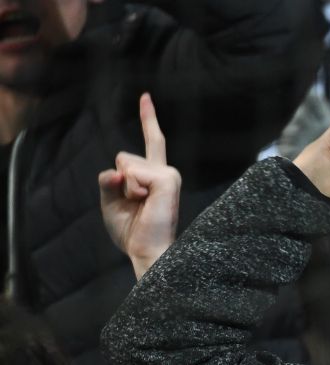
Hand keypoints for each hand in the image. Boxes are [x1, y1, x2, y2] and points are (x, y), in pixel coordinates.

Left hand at [98, 94, 180, 278]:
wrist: (146, 249)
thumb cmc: (131, 231)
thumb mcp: (110, 201)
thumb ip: (108, 181)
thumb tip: (115, 171)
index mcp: (155, 176)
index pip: (152, 142)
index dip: (148, 119)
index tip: (145, 97)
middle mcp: (165, 171)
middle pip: (123, 157)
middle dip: (118, 180)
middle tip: (134, 204)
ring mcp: (168, 174)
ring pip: (125, 163)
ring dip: (124, 187)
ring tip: (140, 205)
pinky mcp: (167, 180)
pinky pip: (132, 173)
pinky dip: (130, 188)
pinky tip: (144, 202)